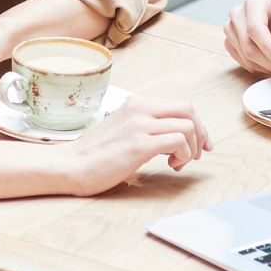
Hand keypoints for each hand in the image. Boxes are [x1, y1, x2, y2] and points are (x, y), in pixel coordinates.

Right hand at [61, 98, 211, 195]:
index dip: (196, 125)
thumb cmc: (93, 155)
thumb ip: (144, 128)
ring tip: (178, 163)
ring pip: (188, 126)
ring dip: (191, 148)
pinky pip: (179, 141)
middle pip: (188, 110)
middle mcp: (140, 109)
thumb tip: (171, 139)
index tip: (199, 144)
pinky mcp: (140, 144)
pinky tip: (172, 166)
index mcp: (136, 104)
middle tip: (199, 152)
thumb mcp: (121, 130)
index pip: (179, 106)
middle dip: (201, 133)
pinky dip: (184, 155)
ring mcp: (140, 125)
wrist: (69, 166)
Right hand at [224, 0, 270, 75]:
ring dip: (262, 65)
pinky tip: (268, 63)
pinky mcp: (231, 40)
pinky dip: (255, 66)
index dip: (267, 46)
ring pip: (243, 54)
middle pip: (247, 44)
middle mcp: (238, 13)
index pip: (254, 28)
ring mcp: (232, 27)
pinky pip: (240, 59)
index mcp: (254, 2)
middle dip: (266, 60)